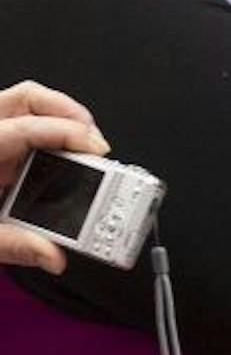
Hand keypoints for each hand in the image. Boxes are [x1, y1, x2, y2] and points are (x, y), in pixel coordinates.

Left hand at [0, 82, 107, 272]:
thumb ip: (11, 246)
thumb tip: (53, 255)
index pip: (26, 125)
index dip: (67, 131)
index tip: (96, 146)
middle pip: (27, 99)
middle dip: (69, 113)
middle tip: (94, 142)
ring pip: (22, 107)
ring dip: (58, 120)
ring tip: (83, 146)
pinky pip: (16, 129)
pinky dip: (43, 136)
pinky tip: (56, 162)